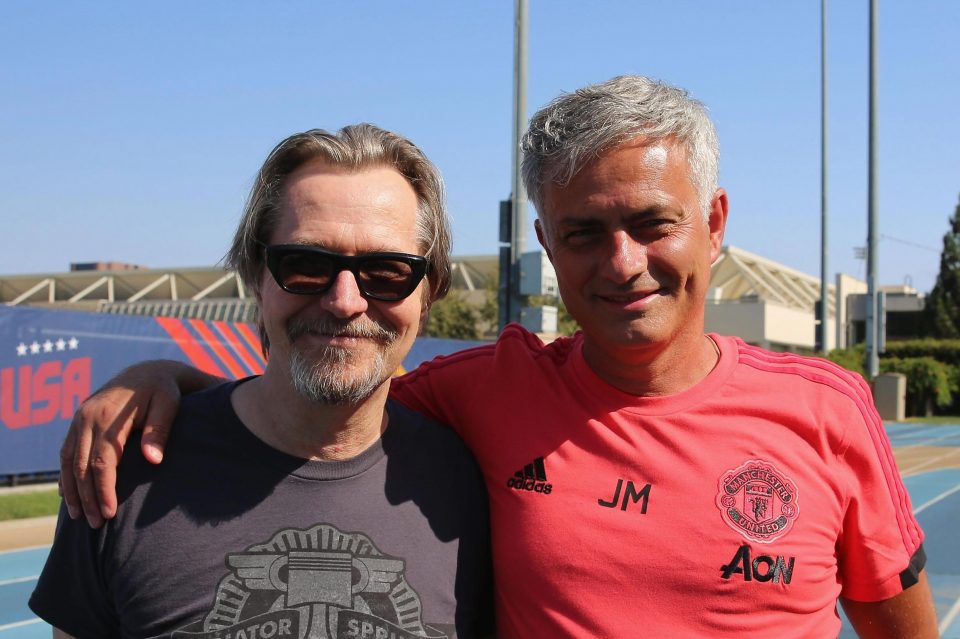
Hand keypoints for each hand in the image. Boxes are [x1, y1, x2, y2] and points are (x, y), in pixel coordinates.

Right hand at [59, 360, 193, 527]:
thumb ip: (160, 431)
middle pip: (80, 465)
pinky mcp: (78, 421)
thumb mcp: (169, 405)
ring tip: (79, 516)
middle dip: (87, 497)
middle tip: (95, 524)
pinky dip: (66, 474)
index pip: (101, 462)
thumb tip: (153, 461)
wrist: (148, 371)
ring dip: (72, 490)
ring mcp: (79, 418)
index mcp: (109, 415)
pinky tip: (69, 493)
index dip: (103, 489)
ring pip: (68, 460)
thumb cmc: (163, 391)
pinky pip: (66, 451)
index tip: (109, 513)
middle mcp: (88, 416)